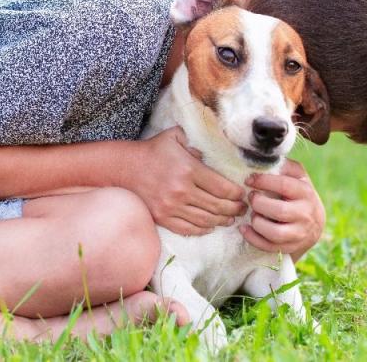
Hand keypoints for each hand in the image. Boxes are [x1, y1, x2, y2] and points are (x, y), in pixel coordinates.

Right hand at [127, 127, 246, 235]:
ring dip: (222, 221)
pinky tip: (210, 227)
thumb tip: (210, 155)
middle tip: (242, 209)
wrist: (124, 168)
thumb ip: (196, 142)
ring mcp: (171, 207)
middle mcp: (181, 191)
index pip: (222, 188)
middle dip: (234, 209)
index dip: (237, 194)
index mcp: (189, 169)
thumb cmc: (152, 150)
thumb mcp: (175, 137)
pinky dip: (202, 230)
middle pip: (217, 207)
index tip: (243, 195)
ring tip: (230, 219)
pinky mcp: (162, 218)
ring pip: (205, 220)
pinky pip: (188, 229)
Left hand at [239, 159, 324, 258]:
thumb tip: (265, 159)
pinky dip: (253, 238)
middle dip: (259, 203)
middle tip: (251, 198)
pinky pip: (269, 247)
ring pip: (275, 232)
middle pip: (279, 211)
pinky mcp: (290, 248)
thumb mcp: (298, 177)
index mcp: (306, 192)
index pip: (283, 185)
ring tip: (252, 214)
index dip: (263, 181)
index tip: (249, 180)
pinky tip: (244, 228)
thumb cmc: (299, 195)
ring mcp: (299, 233)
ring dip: (257, 222)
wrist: (314, 223)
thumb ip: (285, 167)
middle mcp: (305, 214)